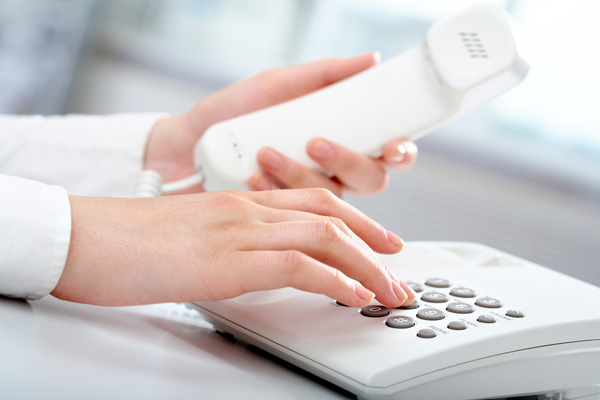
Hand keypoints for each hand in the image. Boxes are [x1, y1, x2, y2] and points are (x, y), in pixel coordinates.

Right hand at [52, 188, 414, 307]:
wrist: (87, 238)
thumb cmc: (132, 241)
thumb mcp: (195, 235)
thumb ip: (233, 242)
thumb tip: (261, 264)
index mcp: (241, 202)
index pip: (314, 199)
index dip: (355, 218)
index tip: (378, 240)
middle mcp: (248, 209)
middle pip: (331, 214)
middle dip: (374, 242)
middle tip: (398, 269)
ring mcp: (240, 231)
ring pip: (325, 236)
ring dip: (366, 265)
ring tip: (390, 290)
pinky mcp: (228, 261)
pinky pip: (298, 265)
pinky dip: (334, 280)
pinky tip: (353, 296)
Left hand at [144, 53, 416, 195]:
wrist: (187, 146)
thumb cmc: (233, 112)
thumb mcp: (277, 84)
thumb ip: (324, 75)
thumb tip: (370, 59)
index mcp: (341, 139)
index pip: (387, 151)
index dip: (399, 152)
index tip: (390, 145)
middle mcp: (331, 170)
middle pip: (371, 180)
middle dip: (347, 161)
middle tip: (314, 142)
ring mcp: (307, 195)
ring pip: (332, 197)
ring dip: (300, 173)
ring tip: (264, 152)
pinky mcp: (281, 215)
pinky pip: (295, 212)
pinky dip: (274, 189)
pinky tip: (251, 176)